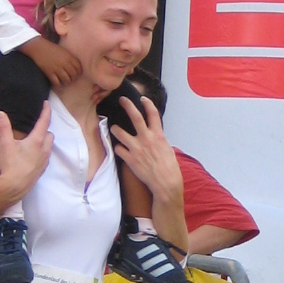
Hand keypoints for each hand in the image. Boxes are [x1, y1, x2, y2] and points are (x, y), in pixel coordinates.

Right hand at [0, 106, 50, 207]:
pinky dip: (42, 152)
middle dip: (45, 129)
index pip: (45, 122)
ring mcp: (44, 161)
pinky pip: (45, 157)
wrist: (14, 187)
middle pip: (49, 135)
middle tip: (37, 126)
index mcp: (37, 141)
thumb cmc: (11, 165)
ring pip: (49, 146)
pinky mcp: (42, 170)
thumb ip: (4, 127)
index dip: (46, 111)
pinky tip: (33, 155)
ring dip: (44, 141)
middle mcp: (44, 150)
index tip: (47, 104)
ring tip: (34, 140)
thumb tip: (1, 114)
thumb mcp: (5, 144)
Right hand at [21, 35, 80, 87]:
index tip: (77, 74)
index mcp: (69, 57)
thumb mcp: (64, 51)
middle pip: (74, 75)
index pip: (79, 68)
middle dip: (74, 78)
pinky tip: (58, 84)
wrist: (38, 48)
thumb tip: (75, 67)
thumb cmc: (51, 48)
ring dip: (67, 82)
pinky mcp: (49, 73)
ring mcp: (57, 68)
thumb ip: (70, 58)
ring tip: (65, 82)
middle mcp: (65, 63)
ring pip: (67, 80)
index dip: (79, 73)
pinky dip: (59, 85)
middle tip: (71, 79)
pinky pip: (57, 82)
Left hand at [110, 96, 187, 246]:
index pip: (153, 114)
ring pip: (119, 132)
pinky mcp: (129, 159)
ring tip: (114, 129)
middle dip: (127, 105)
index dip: (147, 103)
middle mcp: (146, 139)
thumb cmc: (170, 168)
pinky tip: (119, 149)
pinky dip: (118, 148)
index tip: (142, 98)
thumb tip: (155, 136)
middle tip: (121, 99)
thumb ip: (159, 140)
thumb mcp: (168, 149)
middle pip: (135, 117)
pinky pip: (118, 149)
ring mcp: (136, 148)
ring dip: (115, 129)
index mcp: (158, 135)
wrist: (165, 183)